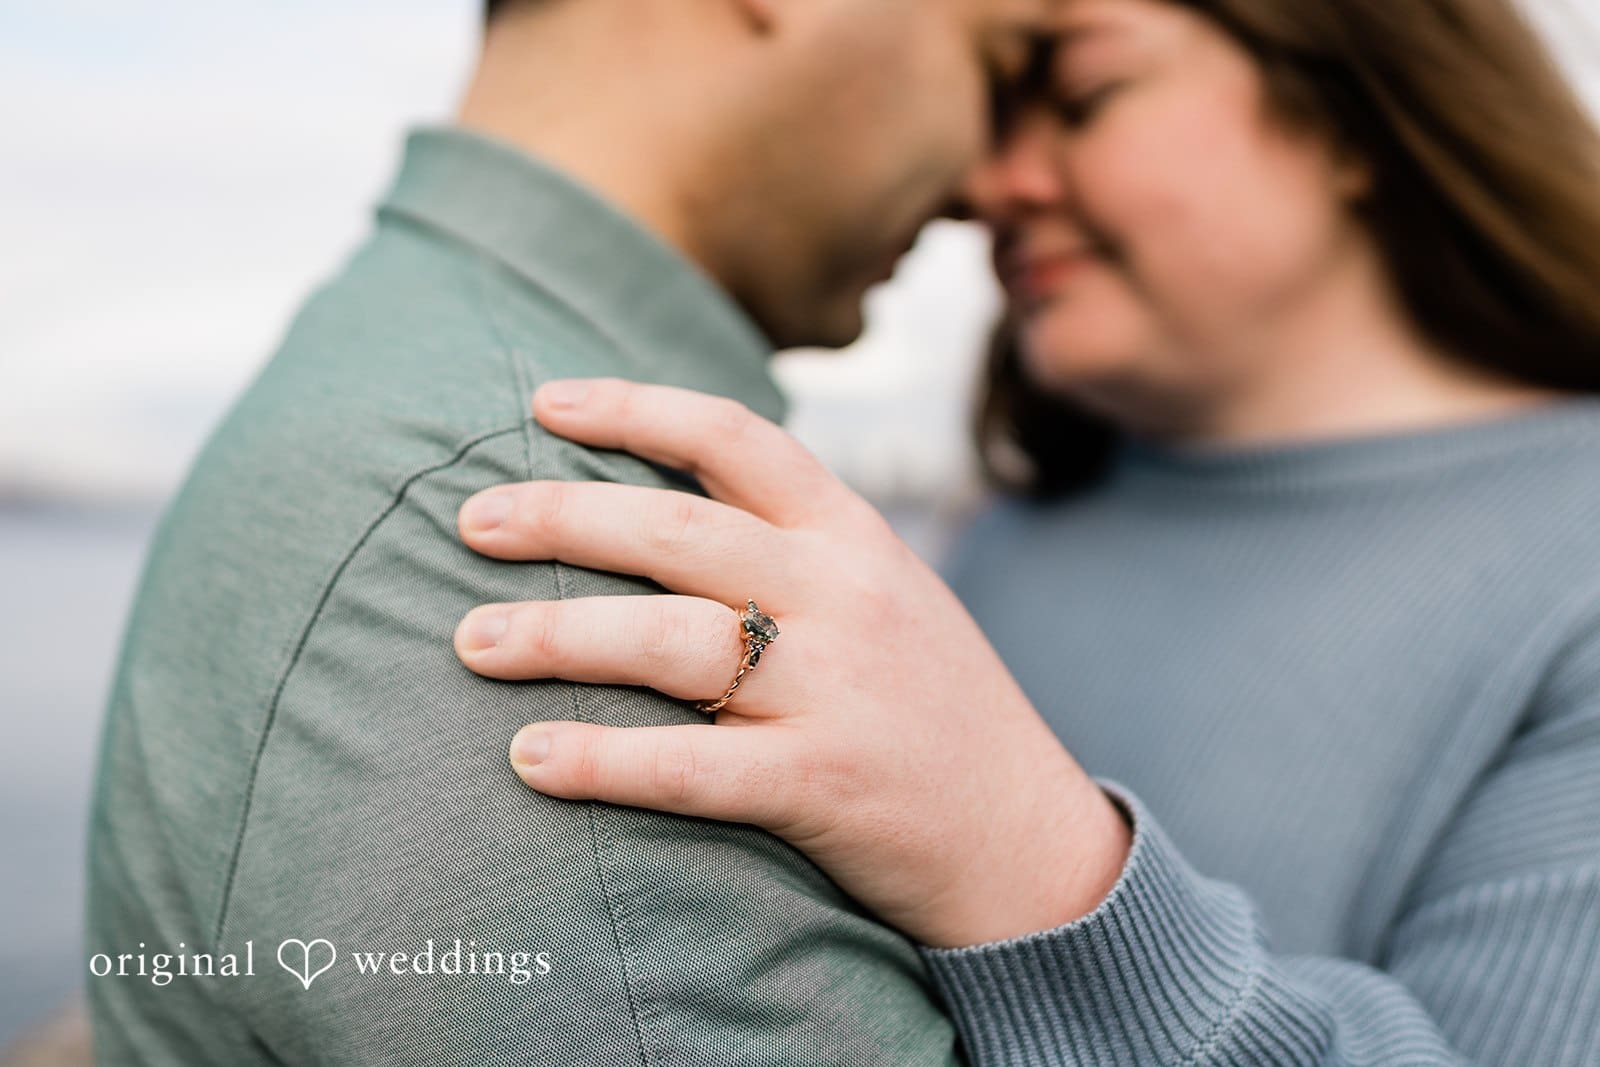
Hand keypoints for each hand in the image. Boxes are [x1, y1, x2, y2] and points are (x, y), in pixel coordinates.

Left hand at [454, 378, 1130, 948]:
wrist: (1030, 839)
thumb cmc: (933, 710)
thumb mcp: (886, 594)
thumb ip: (793, 546)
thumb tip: (663, 501)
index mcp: (856, 536)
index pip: (735, 439)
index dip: (633, 408)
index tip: (543, 404)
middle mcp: (847, 596)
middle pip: (676, 533)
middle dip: (559, 517)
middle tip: (469, 521)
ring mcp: (839, 689)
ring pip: (671, 641)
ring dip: (557, 637)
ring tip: (470, 644)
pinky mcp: (826, 784)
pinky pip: (692, 768)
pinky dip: (604, 761)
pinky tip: (531, 760)